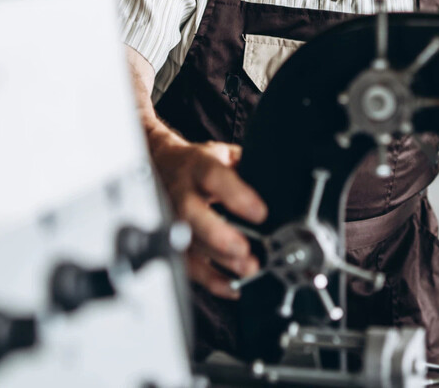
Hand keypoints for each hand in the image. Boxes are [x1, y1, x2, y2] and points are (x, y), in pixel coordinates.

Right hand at [152, 139, 267, 299]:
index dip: (235, 195)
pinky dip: (210, 280)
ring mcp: (172, 218)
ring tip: (247, 269)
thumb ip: (246, 167)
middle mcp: (181, 192)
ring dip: (218, 261)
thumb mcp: (222, 154)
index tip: (260, 213)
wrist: (161, 167)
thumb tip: (277, 184)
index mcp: (197, 166)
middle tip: (244, 250)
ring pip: (188, 243)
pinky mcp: (172, 242)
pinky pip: (187, 265)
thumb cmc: (198, 164)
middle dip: (218, 235)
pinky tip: (231, 285)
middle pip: (191, 213)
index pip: (213, 176)